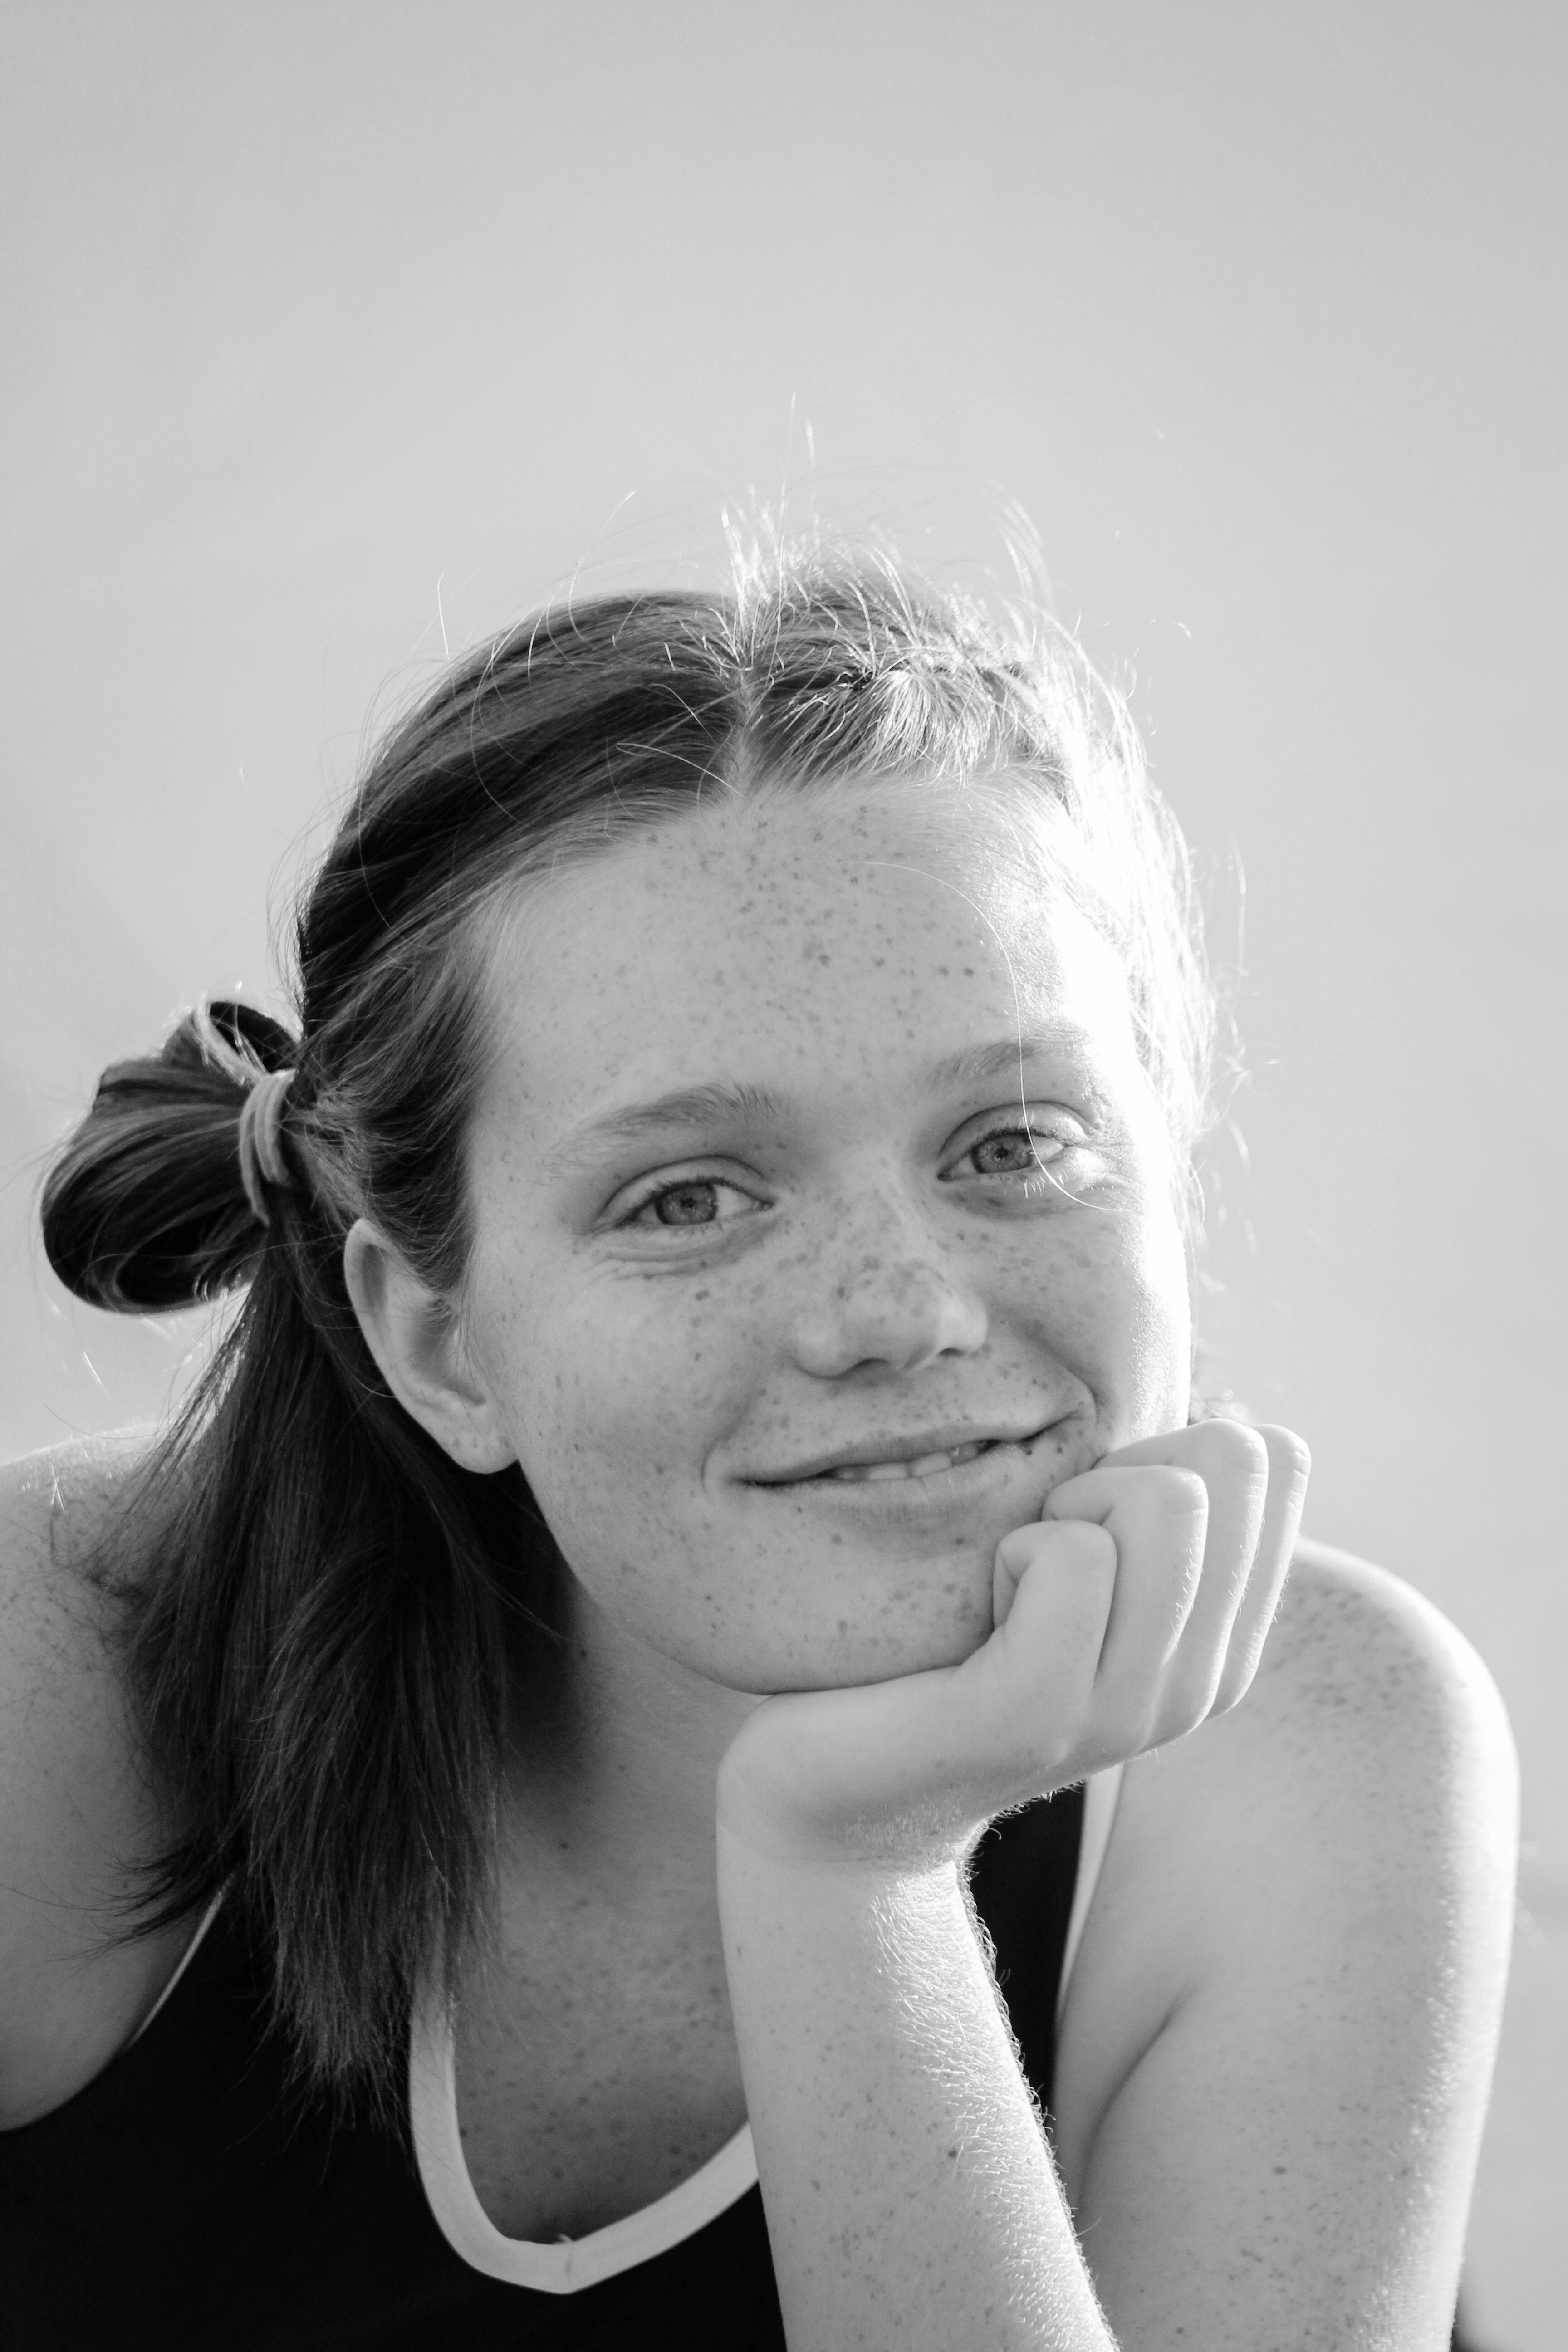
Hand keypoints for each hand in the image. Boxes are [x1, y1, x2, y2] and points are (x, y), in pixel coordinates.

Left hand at [716, 1419, 1309, 1869]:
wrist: (834, 1790)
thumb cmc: (943, 1645)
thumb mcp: (1077, 1560)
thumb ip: (1153, 1505)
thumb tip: (1230, 1413)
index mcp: (1222, 1640)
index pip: (1274, 1459)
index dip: (1165, 1450)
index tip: (1087, 1515)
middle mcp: (1199, 1684)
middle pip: (1230, 1465)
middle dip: (1119, 1469)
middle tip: (1036, 1547)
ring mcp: (1126, 1710)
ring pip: (1167, 1501)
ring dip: (1063, 1507)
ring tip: (1006, 1581)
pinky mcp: (1036, 1716)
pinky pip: (1074, 1557)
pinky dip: (1013, 1551)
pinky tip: (975, 1612)